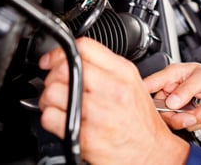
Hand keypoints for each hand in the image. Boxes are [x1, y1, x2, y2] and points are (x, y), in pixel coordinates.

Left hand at [38, 37, 189, 164]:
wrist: (152, 152)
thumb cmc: (141, 120)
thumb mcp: (132, 82)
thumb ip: (106, 66)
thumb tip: (74, 58)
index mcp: (122, 73)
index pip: (83, 48)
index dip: (61, 52)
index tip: (53, 59)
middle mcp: (111, 90)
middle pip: (64, 69)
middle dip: (52, 76)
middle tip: (57, 84)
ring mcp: (98, 113)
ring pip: (52, 92)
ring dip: (48, 97)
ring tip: (59, 102)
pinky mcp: (86, 136)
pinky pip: (50, 118)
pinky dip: (50, 118)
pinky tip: (62, 118)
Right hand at [144, 63, 200, 132]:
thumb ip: (187, 88)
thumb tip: (171, 102)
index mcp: (169, 76)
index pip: (149, 84)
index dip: (141, 93)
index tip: (144, 104)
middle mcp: (167, 92)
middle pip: (160, 110)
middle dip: (180, 117)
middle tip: (194, 115)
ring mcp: (172, 106)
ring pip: (174, 121)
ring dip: (195, 118)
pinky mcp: (180, 117)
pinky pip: (185, 126)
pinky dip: (200, 122)